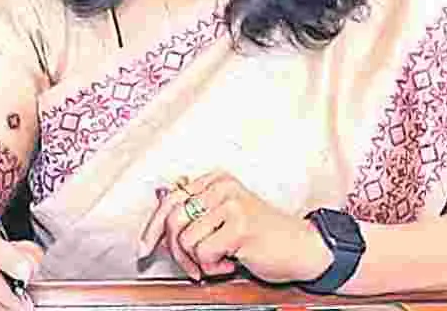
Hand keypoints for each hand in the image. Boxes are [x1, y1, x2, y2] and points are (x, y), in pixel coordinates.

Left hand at [136, 170, 332, 283]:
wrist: (301, 248)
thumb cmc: (264, 237)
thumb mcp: (226, 218)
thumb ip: (197, 214)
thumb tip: (159, 219)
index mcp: (216, 180)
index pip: (171, 199)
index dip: (153, 227)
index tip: (145, 247)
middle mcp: (222, 186)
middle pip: (173, 217)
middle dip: (175, 250)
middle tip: (192, 266)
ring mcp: (231, 203)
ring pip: (185, 238)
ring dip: (197, 261)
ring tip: (218, 262)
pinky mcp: (239, 224)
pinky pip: (203, 251)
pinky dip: (213, 266)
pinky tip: (231, 262)